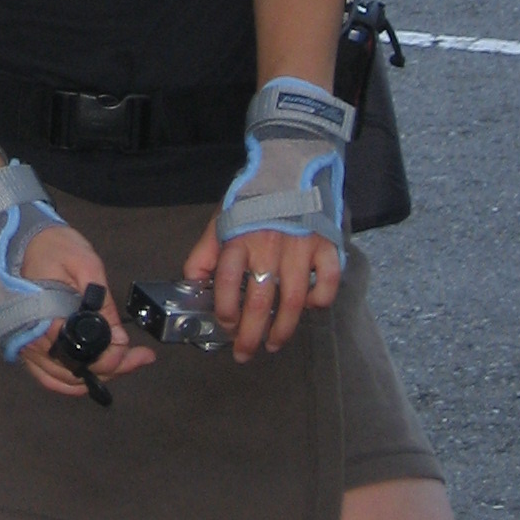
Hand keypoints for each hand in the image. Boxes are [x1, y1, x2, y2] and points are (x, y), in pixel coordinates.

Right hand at [15, 222, 154, 400]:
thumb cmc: (53, 246)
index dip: (110, 358)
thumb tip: (120, 338)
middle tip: (140, 356)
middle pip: (75, 373)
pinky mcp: (28, 347)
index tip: (132, 348)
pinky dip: (73, 382)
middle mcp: (30, 339)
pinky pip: (49, 377)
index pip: (81, 355)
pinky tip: (95, 374)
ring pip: (65, 380)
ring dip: (98, 376)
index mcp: (43, 317)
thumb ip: (104, 302)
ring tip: (127, 362)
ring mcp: (26, 347)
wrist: (24, 238)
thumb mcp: (86, 264)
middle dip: (112, 368)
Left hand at [184, 214, 341, 362]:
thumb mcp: (221, 220)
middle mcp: (268, 245)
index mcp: (238, 238)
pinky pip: (328, 282)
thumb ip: (205, 253)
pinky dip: (320, 300)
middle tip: (245, 353)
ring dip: (282, 329)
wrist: (289, 166)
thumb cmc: (252, 199)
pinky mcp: (325, 245)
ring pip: (292, 300)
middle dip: (249, 334)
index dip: (224, 310)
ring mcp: (299, 247)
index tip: (225, 326)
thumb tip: (192, 284)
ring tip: (273, 344)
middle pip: (258, 301)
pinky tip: (310, 307)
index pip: (227, 282)